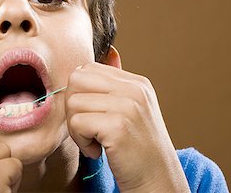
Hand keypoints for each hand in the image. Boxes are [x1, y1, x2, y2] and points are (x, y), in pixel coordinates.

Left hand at [65, 63, 189, 191]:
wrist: (157, 182)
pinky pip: (76, 123)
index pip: (88, 69)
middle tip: (88, 128)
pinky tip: (98, 151)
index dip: (80, 93)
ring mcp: (128, 106)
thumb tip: (109, 51)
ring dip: (76, 128)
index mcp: (136, 83)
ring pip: (73, 102)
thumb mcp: (131, 110)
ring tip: (95, 141)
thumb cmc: (138, 150)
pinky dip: (81, 141)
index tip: (92, 116)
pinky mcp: (118, 126)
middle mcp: (134, 89)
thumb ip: (115, 84)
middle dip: (73, 106)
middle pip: (76, 79)